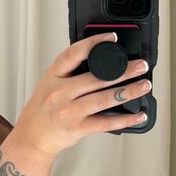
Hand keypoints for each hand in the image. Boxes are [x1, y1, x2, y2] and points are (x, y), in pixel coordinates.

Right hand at [13, 32, 149, 156]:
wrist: (31, 138)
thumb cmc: (42, 111)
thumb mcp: (49, 84)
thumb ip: (70, 74)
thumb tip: (101, 63)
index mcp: (53, 76)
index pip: (74, 54)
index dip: (93, 43)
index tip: (112, 37)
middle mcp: (60, 92)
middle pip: (97, 77)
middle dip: (123, 70)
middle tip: (141, 65)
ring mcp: (69, 111)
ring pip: (104, 99)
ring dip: (129, 91)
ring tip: (144, 86)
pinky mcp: (77, 128)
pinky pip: (106, 123)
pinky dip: (125, 119)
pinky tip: (138, 115)